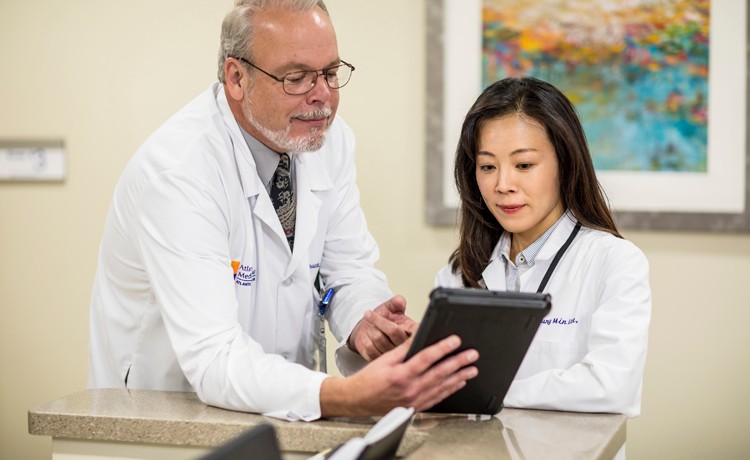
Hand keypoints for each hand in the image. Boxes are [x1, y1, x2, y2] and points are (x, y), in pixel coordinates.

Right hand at [320, 335, 478, 416]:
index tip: (455, 341)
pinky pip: (437, 398)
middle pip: (439, 373)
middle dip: (458, 363)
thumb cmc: (369, 380)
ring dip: (459, 377)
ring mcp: (414, 400)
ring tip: (472, 369)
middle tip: (472, 355)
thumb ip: (404, 349)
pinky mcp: (416, 407)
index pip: (427, 358)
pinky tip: (458, 383)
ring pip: (442, 387)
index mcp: (401, 375)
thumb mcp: (384, 359)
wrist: (358, 400)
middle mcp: (410, 389)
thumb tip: (419, 338)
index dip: (443, 348)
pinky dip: (450, 390)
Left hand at [348, 295, 418, 360]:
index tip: (397, 320)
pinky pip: (370, 348)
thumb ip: (396, 302)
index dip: (410, 328)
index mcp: (412, 330)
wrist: (371, 329)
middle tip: (369, 313)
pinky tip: (367, 335)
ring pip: (379, 339)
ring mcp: (393, 354)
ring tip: (370, 325)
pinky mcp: (381, 360)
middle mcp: (405, 345)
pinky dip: (365, 338)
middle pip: (393, 331)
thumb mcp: (391, 307)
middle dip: (378, 320)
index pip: (414, 329)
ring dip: (371, 328)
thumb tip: (399, 301)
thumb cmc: (384, 319)